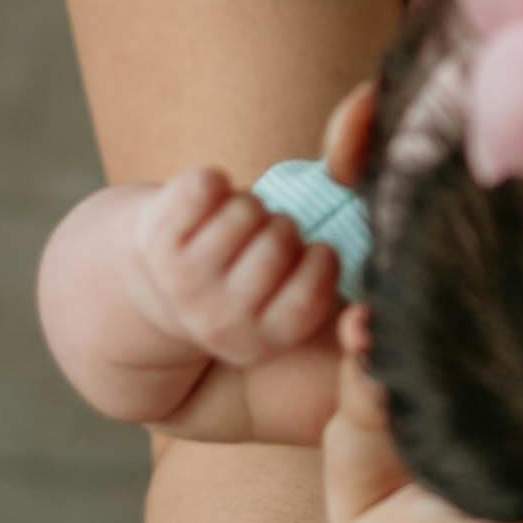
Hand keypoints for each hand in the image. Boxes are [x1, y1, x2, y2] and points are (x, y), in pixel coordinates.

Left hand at [124, 166, 342, 369]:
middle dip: (282, 227)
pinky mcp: (156, 242)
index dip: (319, 259)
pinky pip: (204, 186)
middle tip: (266, 237)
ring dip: (249, 205)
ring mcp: (183, 282)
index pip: (312, 293)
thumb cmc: (252, 279)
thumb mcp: (293, 295)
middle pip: (279, 242)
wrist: (159, 286)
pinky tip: (208, 203)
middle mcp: (219, 321)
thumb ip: (344, 271)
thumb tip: (366, 233)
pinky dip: (214, 181)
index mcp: (262, 340)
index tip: (306, 254)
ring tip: (237, 225)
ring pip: (245, 210)